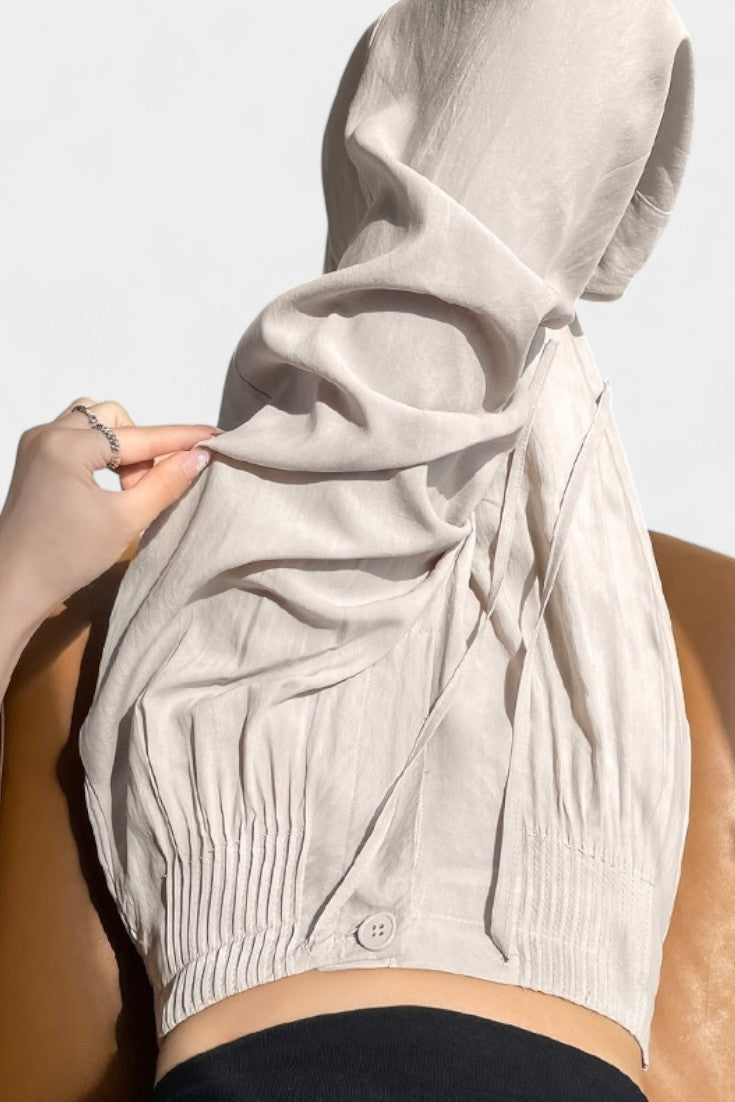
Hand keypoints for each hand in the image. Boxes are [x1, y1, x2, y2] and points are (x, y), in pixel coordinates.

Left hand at [0, 396, 223, 629]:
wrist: (15, 584)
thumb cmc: (68, 557)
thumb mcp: (126, 520)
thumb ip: (165, 483)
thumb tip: (199, 455)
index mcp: (68, 446)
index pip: (139, 437)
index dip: (179, 437)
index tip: (214, 435)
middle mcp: (48, 432)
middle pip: (115, 419)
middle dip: (139, 448)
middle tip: (142, 490)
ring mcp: (37, 442)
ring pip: (94, 422)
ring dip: (120, 446)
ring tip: (125, 487)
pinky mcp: (33, 456)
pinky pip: (76, 434)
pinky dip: (100, 451)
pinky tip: (106, 484)